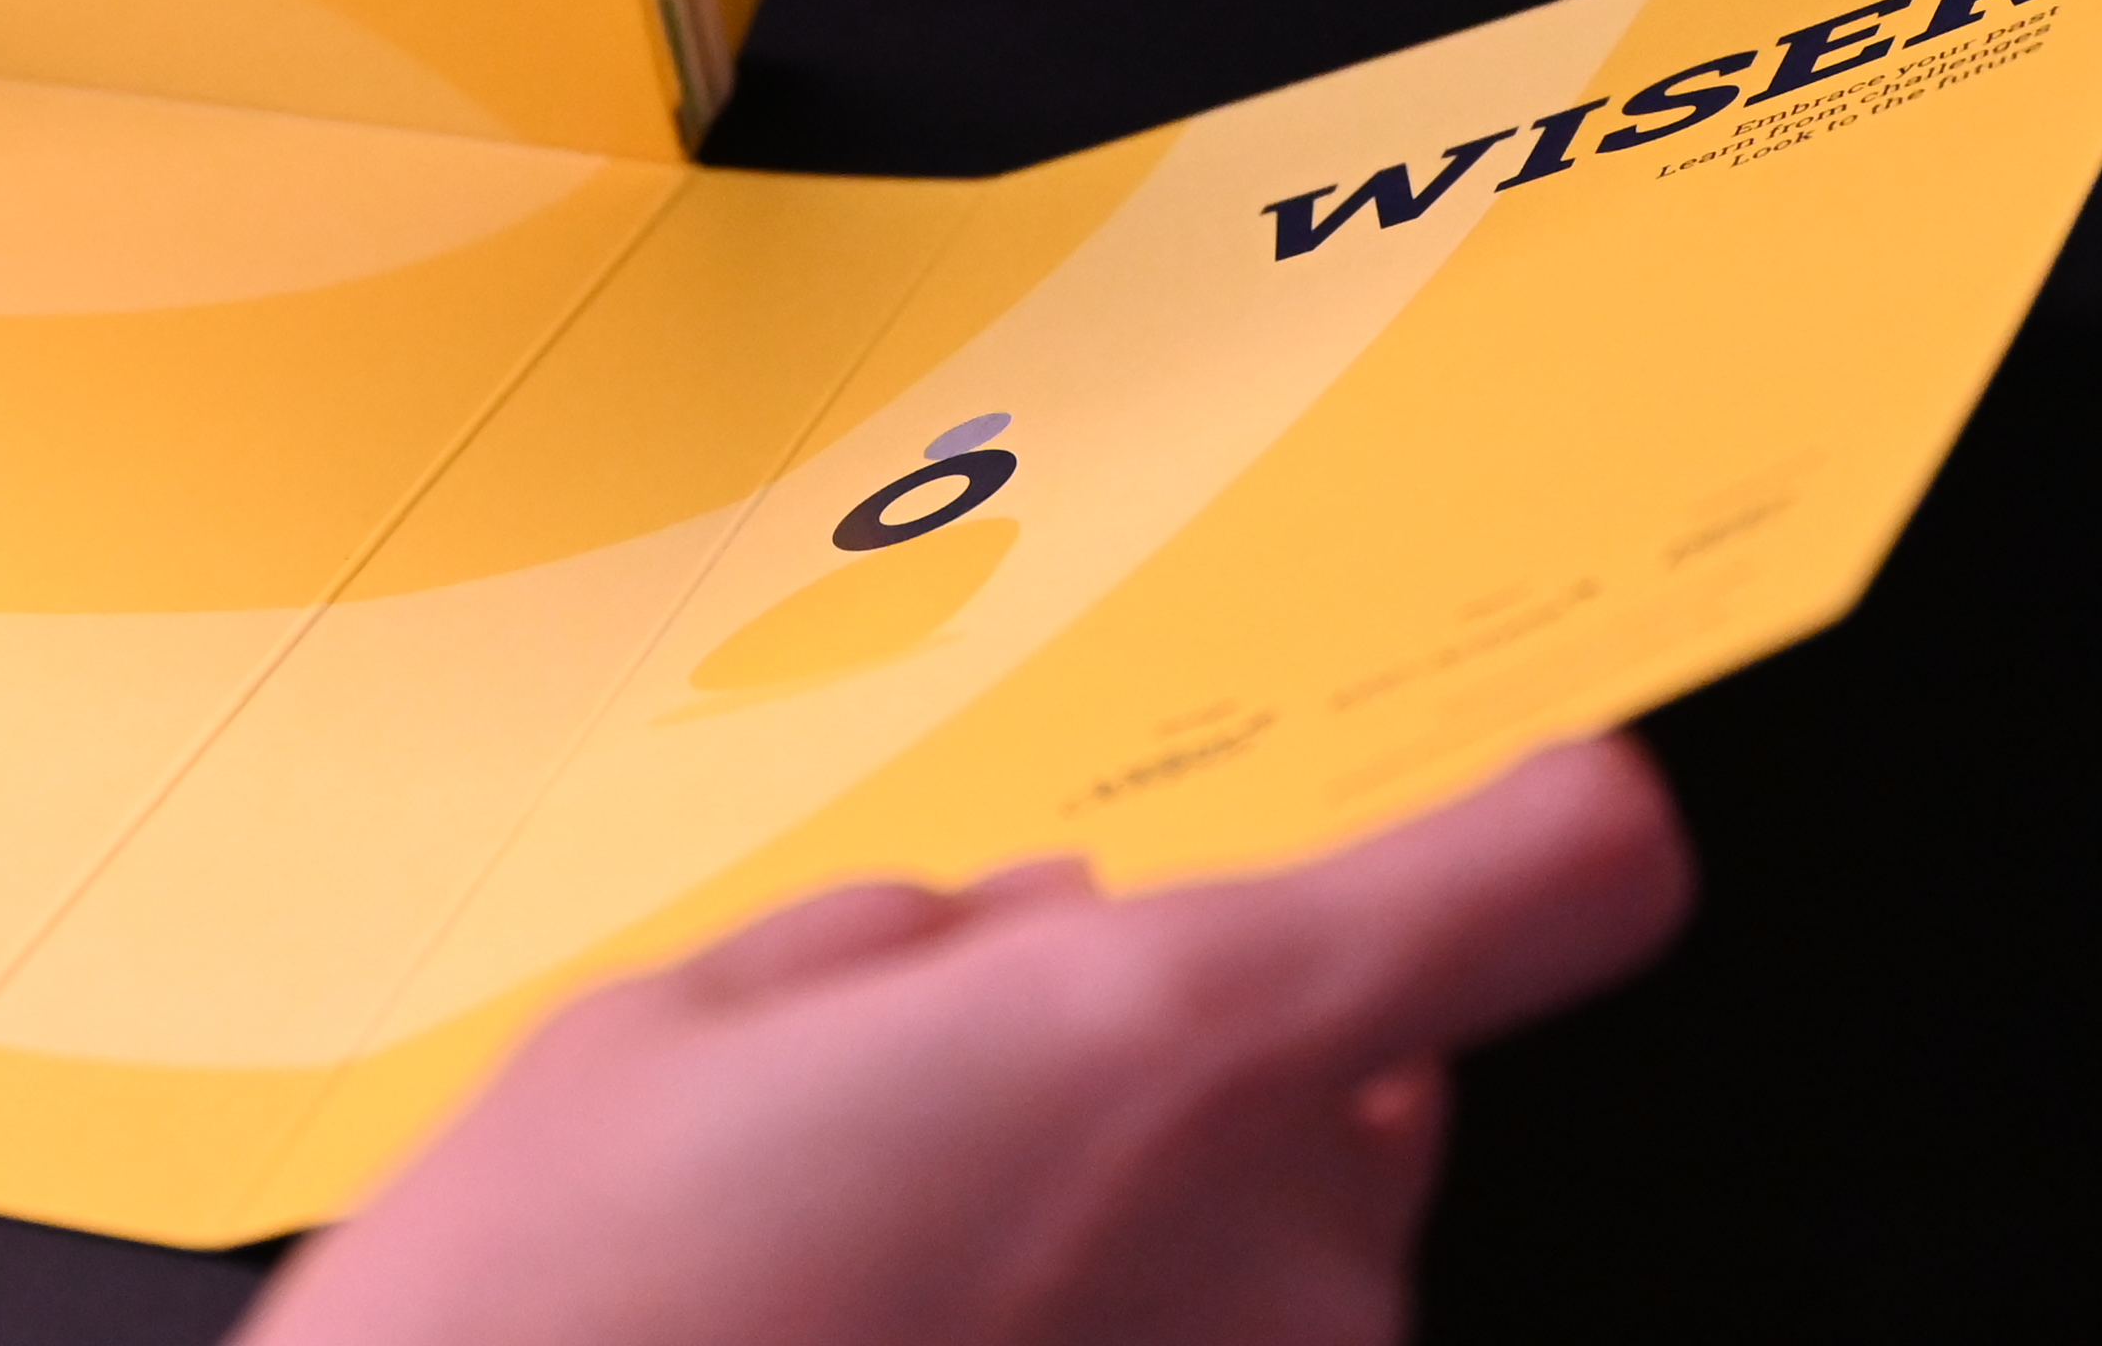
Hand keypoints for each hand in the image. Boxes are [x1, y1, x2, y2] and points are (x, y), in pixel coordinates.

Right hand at [244, 738, 1692, 1345]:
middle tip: (978, 1132)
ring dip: (1139, 1262)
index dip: (1542, 827)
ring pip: (1277, 1270)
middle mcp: (1286, 1245)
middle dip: (1209, 1087)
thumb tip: (1020, 941)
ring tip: (886, 1293)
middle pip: (1369, 1087)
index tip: (1529, 808)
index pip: (1556, 878)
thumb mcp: (684, 1028)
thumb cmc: (545, 1325)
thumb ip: (910, 953)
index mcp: (1177, 1034)